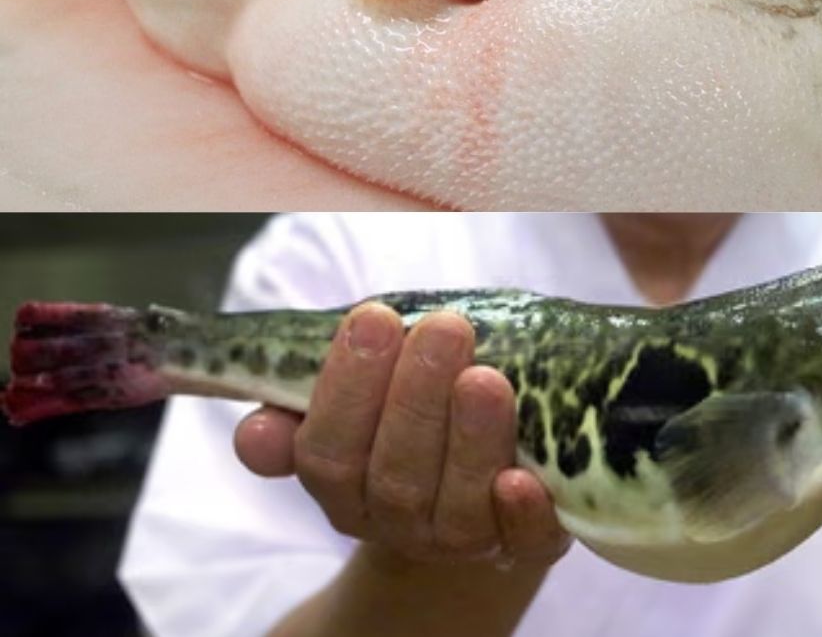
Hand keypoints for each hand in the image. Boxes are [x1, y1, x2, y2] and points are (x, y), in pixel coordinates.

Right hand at [233, 302, 569, 567]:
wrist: (492, 474)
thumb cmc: (418, 409)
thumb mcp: (361, 397)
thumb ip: (304, 403)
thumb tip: (254, 432)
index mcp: (345, 484)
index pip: (328, 451)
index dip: (347, 388)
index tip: (375, 318)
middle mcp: (398, 521)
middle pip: (394, 477)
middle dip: (417, 399)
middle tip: (445, 328)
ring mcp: (462, 540)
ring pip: (457, 507)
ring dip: (471, 440)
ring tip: (486, 379)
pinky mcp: (525, 546)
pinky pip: (522, 542)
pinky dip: (522, 514)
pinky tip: (523, 477)